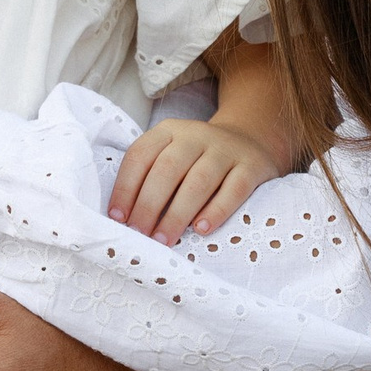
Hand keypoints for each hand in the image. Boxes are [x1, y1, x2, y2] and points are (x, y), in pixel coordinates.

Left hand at [107, 117, 278, 245]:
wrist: (250, 139)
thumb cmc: (198, 159)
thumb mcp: (172, 154)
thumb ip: (150, 176)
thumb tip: (124, 218)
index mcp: (168, 131)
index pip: (140, 156)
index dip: (125, 188)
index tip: (118, 218)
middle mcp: (196, 136)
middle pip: (167, 169)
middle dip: (149, 205)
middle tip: (140, 234)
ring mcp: (226, 150)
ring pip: (199, 181)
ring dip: (177, 214)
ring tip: (164, 240)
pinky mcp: (252, 166)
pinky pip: (233, 190)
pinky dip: (216, 211)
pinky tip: (201, 230)